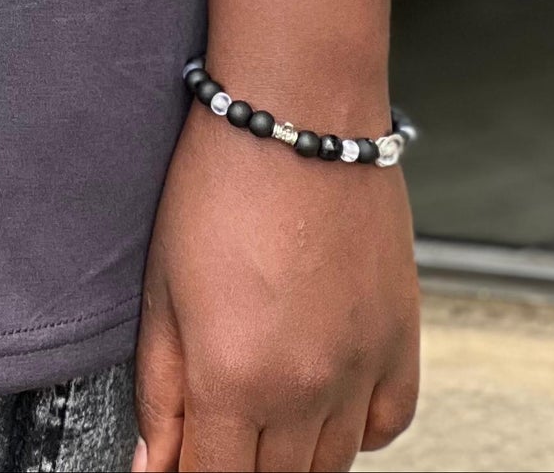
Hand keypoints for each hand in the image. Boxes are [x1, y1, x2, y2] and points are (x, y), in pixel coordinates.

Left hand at [135, 104, 420, 470]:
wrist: (296, 116)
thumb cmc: (218, 183)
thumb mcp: (161, 287)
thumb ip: (158, 389)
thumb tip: (153, 466)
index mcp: (232, 376)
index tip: (182, 465)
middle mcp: (304, 388)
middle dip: (237, 467)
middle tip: (219, 432)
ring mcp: (359, 369)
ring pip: (331, 466)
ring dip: (293, 455)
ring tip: (263, 414)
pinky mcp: (399, 343)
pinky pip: (387, 427)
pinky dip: (356, 429)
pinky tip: (324, 400)